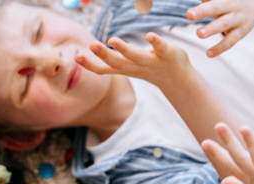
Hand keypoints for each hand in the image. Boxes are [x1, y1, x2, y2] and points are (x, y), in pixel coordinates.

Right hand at [75, 34, 190, 87]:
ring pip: (136, 56)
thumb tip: (78, 59)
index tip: (76, 58)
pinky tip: (149, 35)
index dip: (91, 65)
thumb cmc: (147, 68)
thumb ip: (105, 62)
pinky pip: (160, 47)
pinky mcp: (166, 53)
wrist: (177, 78)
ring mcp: (151, 61)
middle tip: (91, 45)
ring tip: (112, 40)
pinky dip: (155, 42)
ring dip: (124, 49)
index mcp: (125, 68)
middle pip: (118, 63)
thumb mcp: (124, 67)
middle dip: (104, 55)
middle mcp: (136, 66)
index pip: (105, 69)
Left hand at [186, 0, 253, 56]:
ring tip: (199, 34)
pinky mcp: (241, 32)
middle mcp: (231, 6)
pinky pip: (230, 41)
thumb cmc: (229, 1)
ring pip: (224, 24)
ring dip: (212, 29)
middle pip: (217, 6)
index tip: (190, 9)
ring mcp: (237, 19)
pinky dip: (220, 48)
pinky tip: (209, 54)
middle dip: (203, 11)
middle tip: (189, 14)